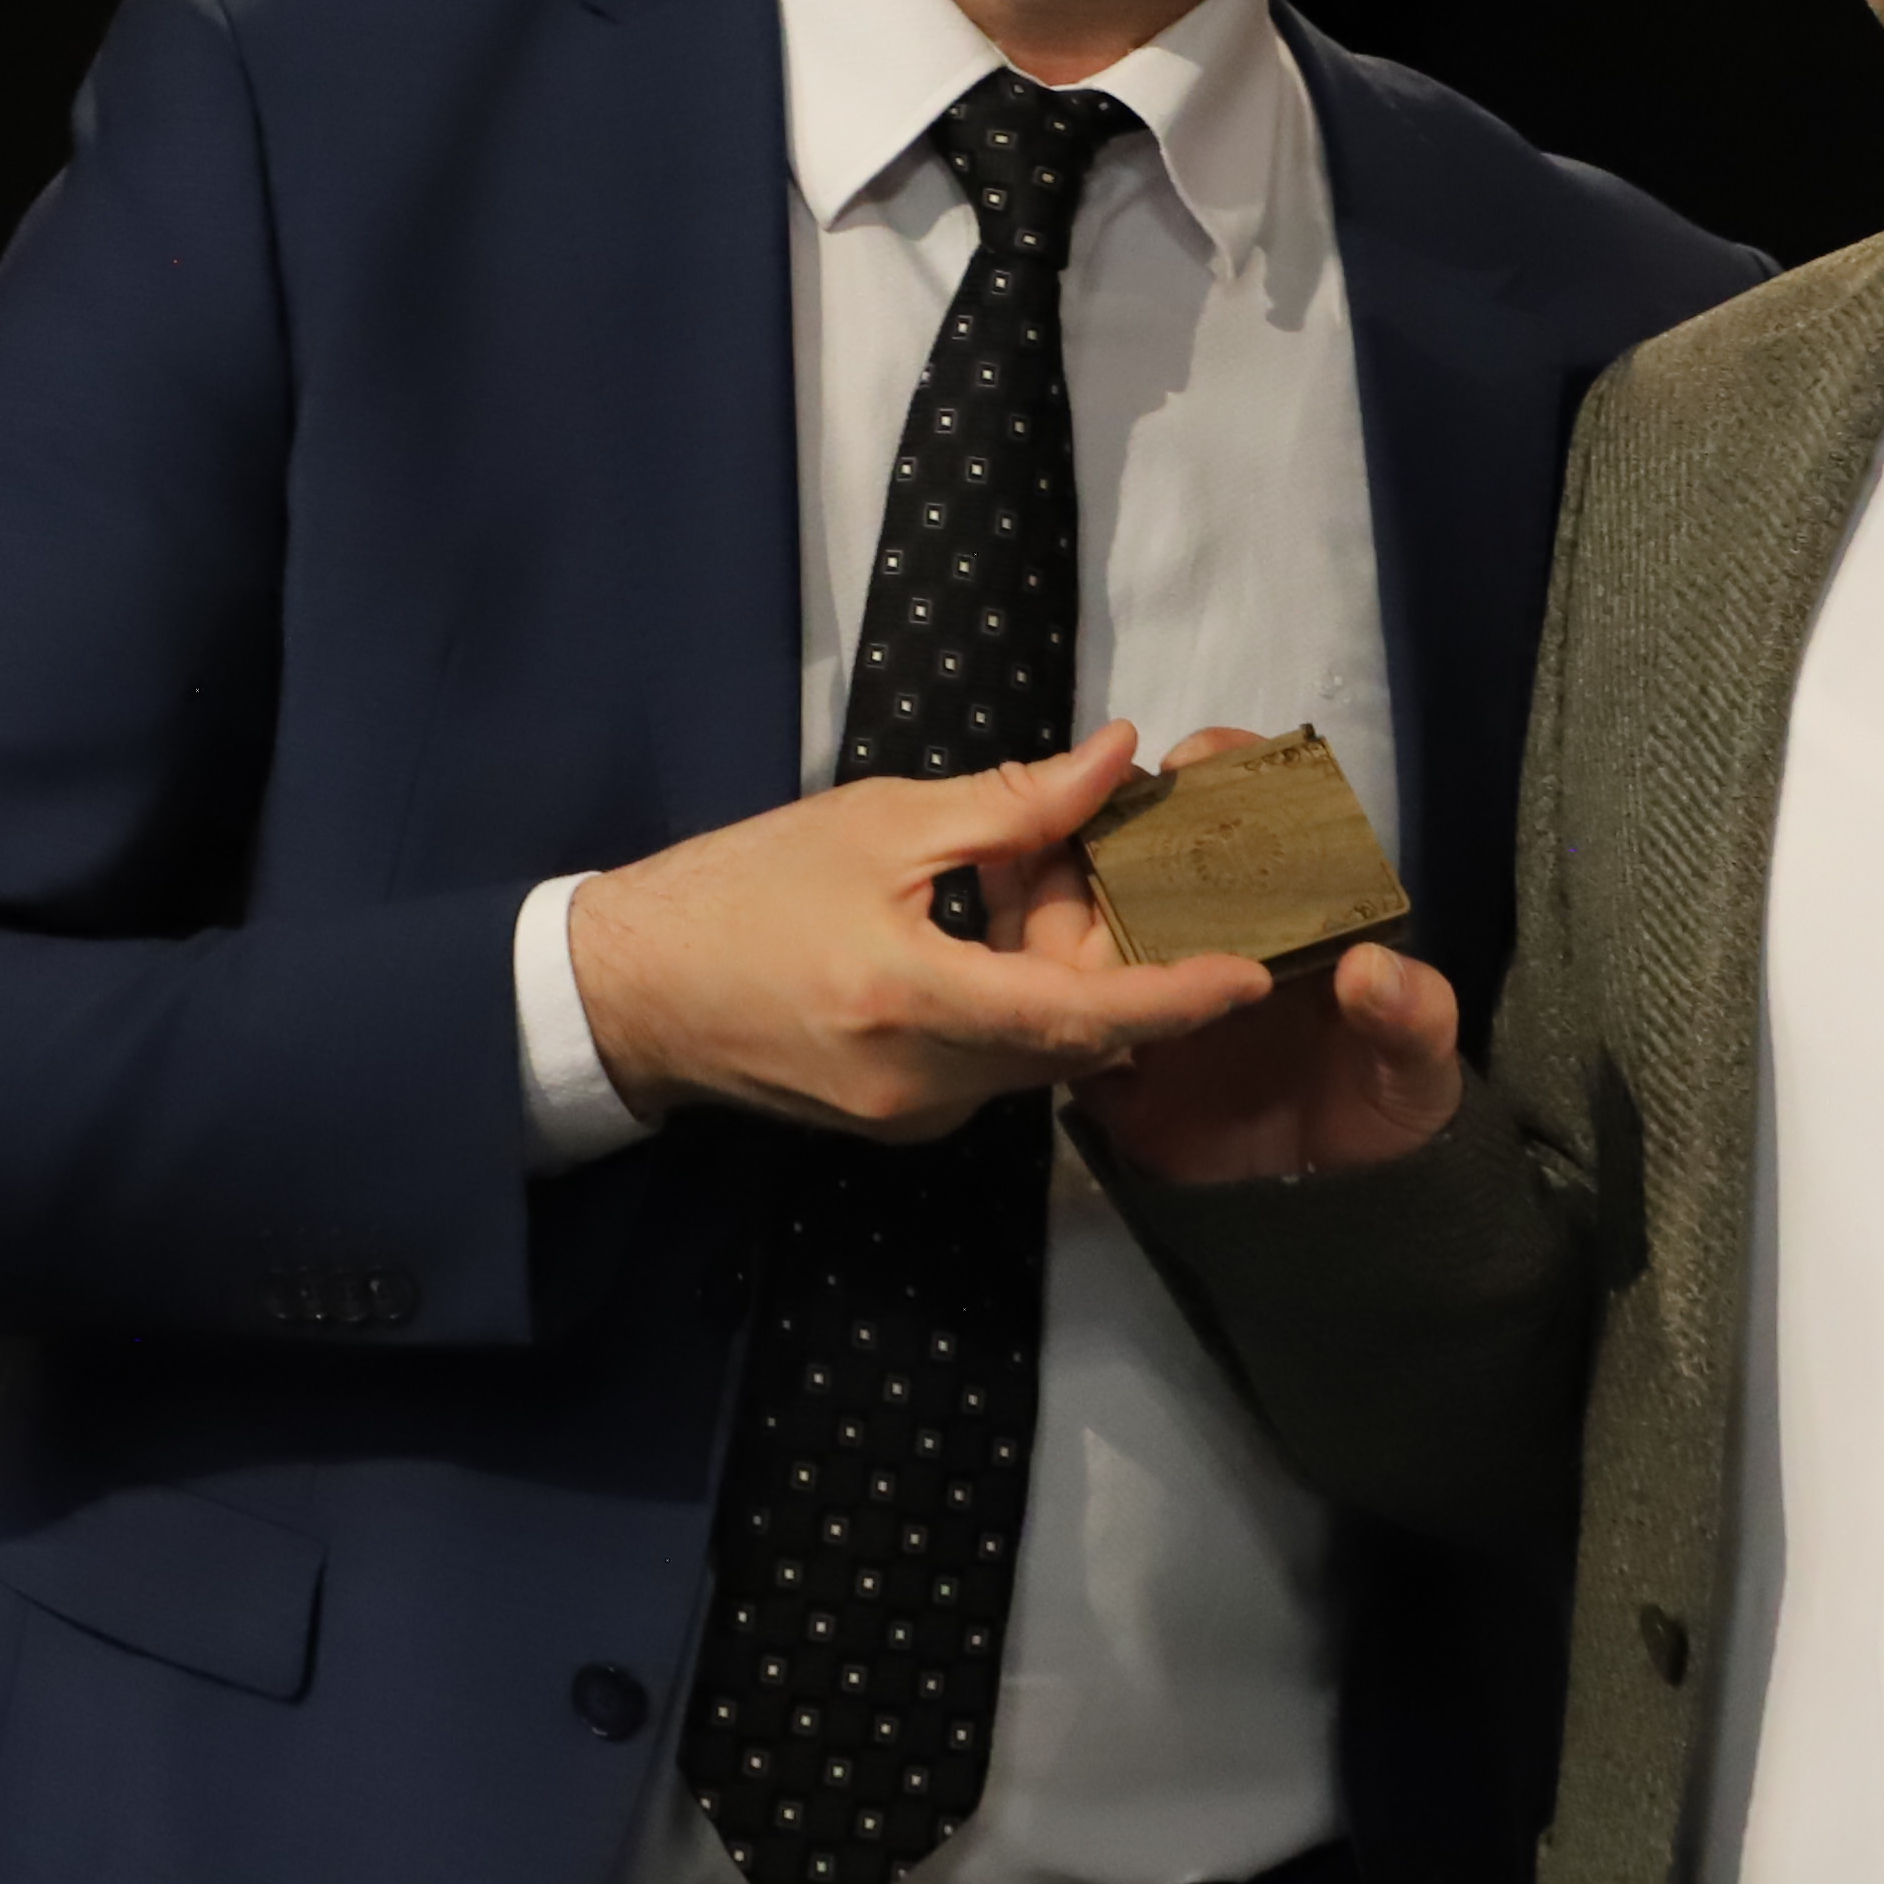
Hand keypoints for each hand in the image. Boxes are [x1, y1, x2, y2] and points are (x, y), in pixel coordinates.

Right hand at [571, 726, 1268, 1142]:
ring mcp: (909, 1118)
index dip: (1177, 999)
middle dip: (1124, 966)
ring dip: (1066, 981)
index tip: (1254, 974)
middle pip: (1073, 1041)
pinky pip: (991, 1067)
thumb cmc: (740, 888)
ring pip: (1036, 1056)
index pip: (1082, 1018)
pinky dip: (1017, 1006)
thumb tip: (1119, 758)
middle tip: (1143, 877)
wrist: (628, 989)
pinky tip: (996, 933)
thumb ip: (1011, 805)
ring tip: (1052, 886)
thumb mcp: (877, 821)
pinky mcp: (896, 1124)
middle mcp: (923, 1086)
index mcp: (915, 1003)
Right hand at [1046, 730, 1475, 1186]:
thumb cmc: (1391, 1116)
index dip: (1222, 777)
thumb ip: (1413, 1016)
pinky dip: (1035, 998)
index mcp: (1285, 918)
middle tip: (1081, 814)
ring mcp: (1150, 999)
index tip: (1192, 763)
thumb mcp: (1422, 1066)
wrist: (1340, 1224)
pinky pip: (1060, 1024)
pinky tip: (1016, 978)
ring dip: (1058, 902)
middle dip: (1109, 824)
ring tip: (1038, 887)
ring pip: (1084, 929)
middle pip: (1146, 858)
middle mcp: (1206, 941)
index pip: (1249, 821)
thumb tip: (1369, 969)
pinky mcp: (1112, 1069)